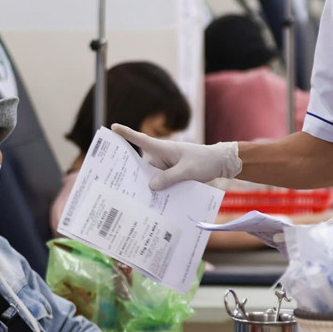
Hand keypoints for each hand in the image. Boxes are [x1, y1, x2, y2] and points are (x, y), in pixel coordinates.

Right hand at [112, 125, 241, 189]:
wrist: (219, 164)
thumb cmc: (204, 161)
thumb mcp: (188, 170)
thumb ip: (169, 178)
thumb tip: (150, 186)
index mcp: (163, 149)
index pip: (142, 140)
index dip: (127, 134)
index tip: (113, 127)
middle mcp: (161, 157)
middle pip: (141, 165)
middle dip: (132, 174)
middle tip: (118, 186)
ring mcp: (166, 167)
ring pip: (150, 177)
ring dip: (146, 187)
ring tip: (136, 201)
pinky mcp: (172, 176)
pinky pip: (160, 184)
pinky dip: (158, 191)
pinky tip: (153, 204)